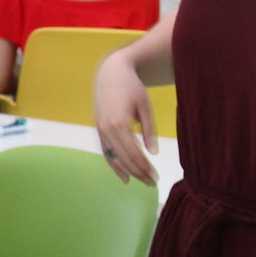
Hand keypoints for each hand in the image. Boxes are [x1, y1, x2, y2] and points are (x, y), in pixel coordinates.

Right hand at [93, 51, 158, 185]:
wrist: (110, 73)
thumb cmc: (132, 87)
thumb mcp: (145, 106)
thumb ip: (149, 130)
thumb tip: (153, 153)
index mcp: (119, 123)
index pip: (134, 153)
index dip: (145, 167)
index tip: (156, 177)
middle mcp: (106, 130)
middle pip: (124, 158)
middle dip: (139, 172)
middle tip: (153, 182)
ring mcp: (100, 131)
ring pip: (113, 158)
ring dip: (128, 171)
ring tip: (141, 181)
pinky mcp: (98, 130)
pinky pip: (106, 152)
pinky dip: (115, 165)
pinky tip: (124, 176)